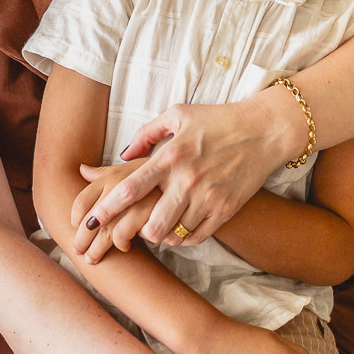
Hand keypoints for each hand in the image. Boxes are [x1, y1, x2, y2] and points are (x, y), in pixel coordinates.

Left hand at [75, 96, 302, 246]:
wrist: (263, 131)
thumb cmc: (217, 120)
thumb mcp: (178, 115)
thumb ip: (147, 134)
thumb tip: (123, 155)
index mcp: (170, 155)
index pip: (130, 187)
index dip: (107, 207)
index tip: (91, 220)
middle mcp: (187, 179)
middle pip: (151, 223)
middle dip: (137, 231)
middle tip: (134, 228)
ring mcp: (208, 197)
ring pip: (174, 234)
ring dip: (162, 235)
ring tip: (159, 227)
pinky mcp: (226, 209)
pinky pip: (197, 237)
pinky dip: (184, 238)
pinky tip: (180, 229)